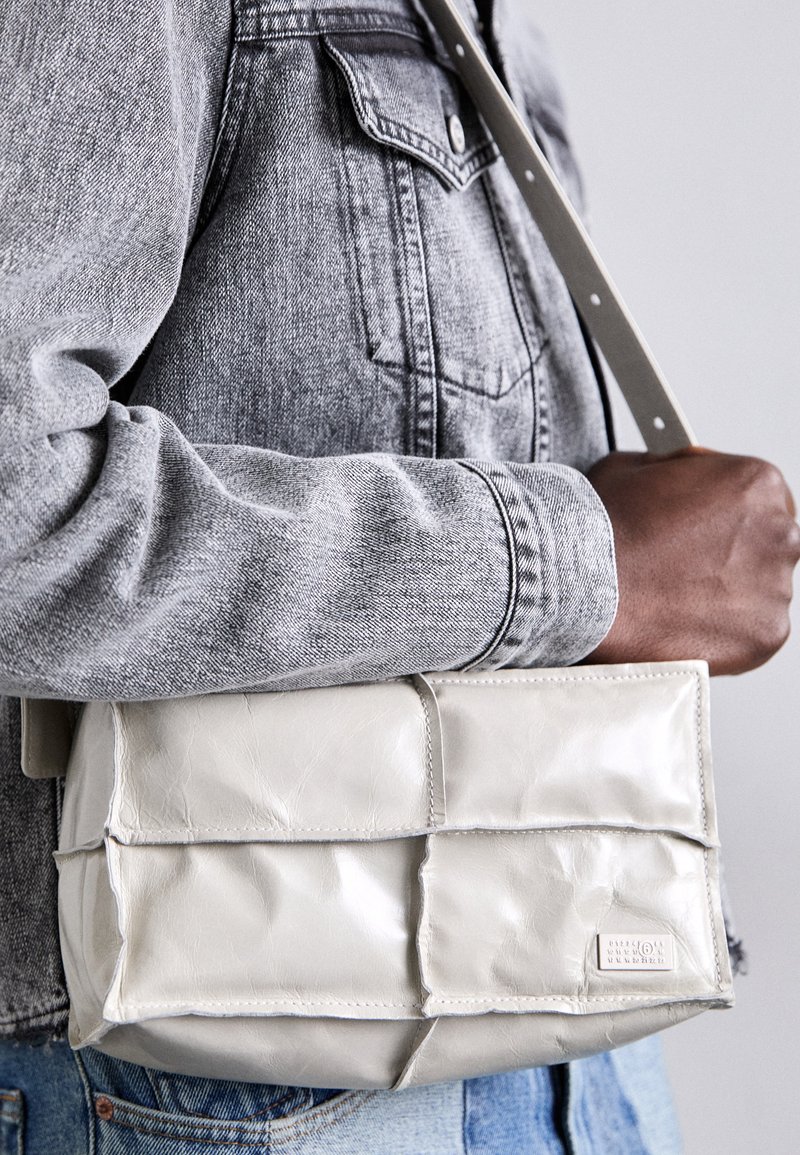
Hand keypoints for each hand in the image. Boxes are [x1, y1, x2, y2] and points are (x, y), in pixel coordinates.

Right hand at [586, 448, 799, 674]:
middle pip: (764, 544)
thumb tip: (675, 481)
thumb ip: (673, 472)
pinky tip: (682, 622)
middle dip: (730, 554)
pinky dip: (722, 632)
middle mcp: (779, 532)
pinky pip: (750, 633)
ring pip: (758, 590)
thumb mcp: (634, 467)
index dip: (724, 512)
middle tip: (684, 565)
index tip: (704, 526)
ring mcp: (776, 587)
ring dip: (726, 594)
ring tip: (675, 597)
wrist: (582, 584)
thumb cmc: (601, 529)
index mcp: (756, 483)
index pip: (757, 497)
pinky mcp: (765, 634)